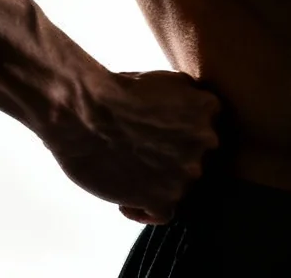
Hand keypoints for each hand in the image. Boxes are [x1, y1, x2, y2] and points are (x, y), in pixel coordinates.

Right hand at [47, 70, 221, 224]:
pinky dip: (145, 207)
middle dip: (170, 156)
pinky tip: (125, 197)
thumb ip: (188, 97)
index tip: (156, 129)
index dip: (179, 131)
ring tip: (125, 170)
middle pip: (193, 157)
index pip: (203, 128)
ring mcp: (186, 174)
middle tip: (138, 148)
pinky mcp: (162, 200)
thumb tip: (191, 112)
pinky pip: (163, 212)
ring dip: (157, 182)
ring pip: (179, 185)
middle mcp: (205, 143)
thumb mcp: (165, 78)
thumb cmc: (115, 91)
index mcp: (207, 109)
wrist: (83, 113)